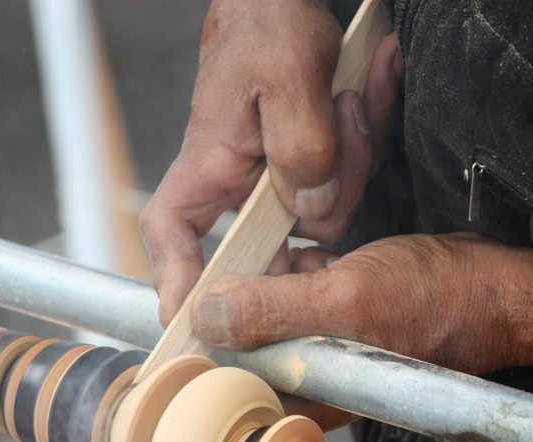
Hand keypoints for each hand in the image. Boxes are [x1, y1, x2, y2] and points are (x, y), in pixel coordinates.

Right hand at [141, 0, 403, 323]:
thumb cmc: (267, 25)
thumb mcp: (290, 78)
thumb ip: (302, 150)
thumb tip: (312, 212)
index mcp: (208, 166)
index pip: (172, 235)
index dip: (177, 283)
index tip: (190, 321)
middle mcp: (234, 185)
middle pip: (271, 245)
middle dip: (321, 211)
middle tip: (342, 141)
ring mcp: (270, 184)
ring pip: (318, 217)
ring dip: (352, 161)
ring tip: (350, 96)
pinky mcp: (303, 174)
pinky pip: (340, 188)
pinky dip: (360, 146)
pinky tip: (361, 97)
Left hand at [189, 233, 532, 375]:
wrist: (501, 288)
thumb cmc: (440, 302)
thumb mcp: (348, 301)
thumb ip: (273, 311)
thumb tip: (208, 317)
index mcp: (312, 394)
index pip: (234, 380)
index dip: (210, 343)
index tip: (194, 305)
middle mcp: (318, 380)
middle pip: (248, 343)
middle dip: (245, 301)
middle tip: (255, 267)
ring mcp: (332, 349)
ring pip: (273, 314)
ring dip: (275, 281)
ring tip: (300, 260)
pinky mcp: (346, 320)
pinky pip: (303, 297)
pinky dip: (304, 272)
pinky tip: (321, 256)